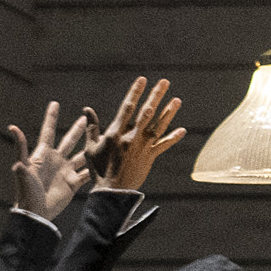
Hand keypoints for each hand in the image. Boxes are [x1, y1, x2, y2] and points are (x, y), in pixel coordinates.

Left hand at [5, 101, 101, 220]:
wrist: (36, 212)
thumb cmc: (25, 190)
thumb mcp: (22, 167)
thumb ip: (20, 148)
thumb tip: (12, 127)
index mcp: (43, 154)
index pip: (48, 131)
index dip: (51, 117)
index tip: (55, 103)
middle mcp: (56, 160)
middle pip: (68, 140)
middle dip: (77, 129)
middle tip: (86, 117)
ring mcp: (65, 171)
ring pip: (81, 154)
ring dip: (90, 145)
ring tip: (102, 137)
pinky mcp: (73, 182)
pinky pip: (88, 173)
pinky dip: (97, 167)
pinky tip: (108, 161)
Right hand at [98, 78, 187, 192]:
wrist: (112, 190)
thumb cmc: (98, 168)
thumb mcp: (91, 147)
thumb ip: (92, 127)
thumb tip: (87, 109)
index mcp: (116, 132)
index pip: (127, 107)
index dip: (135, 92)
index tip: (142, 79)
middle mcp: (131, 137)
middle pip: (146, 112)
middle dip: (155, 95)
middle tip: (165, 82)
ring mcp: (143, 147)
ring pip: (158, 126)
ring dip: (169, 112)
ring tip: (177, 99)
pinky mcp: (150, 157)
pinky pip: (164, 145)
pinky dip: (173, 138)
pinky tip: (183, 130)